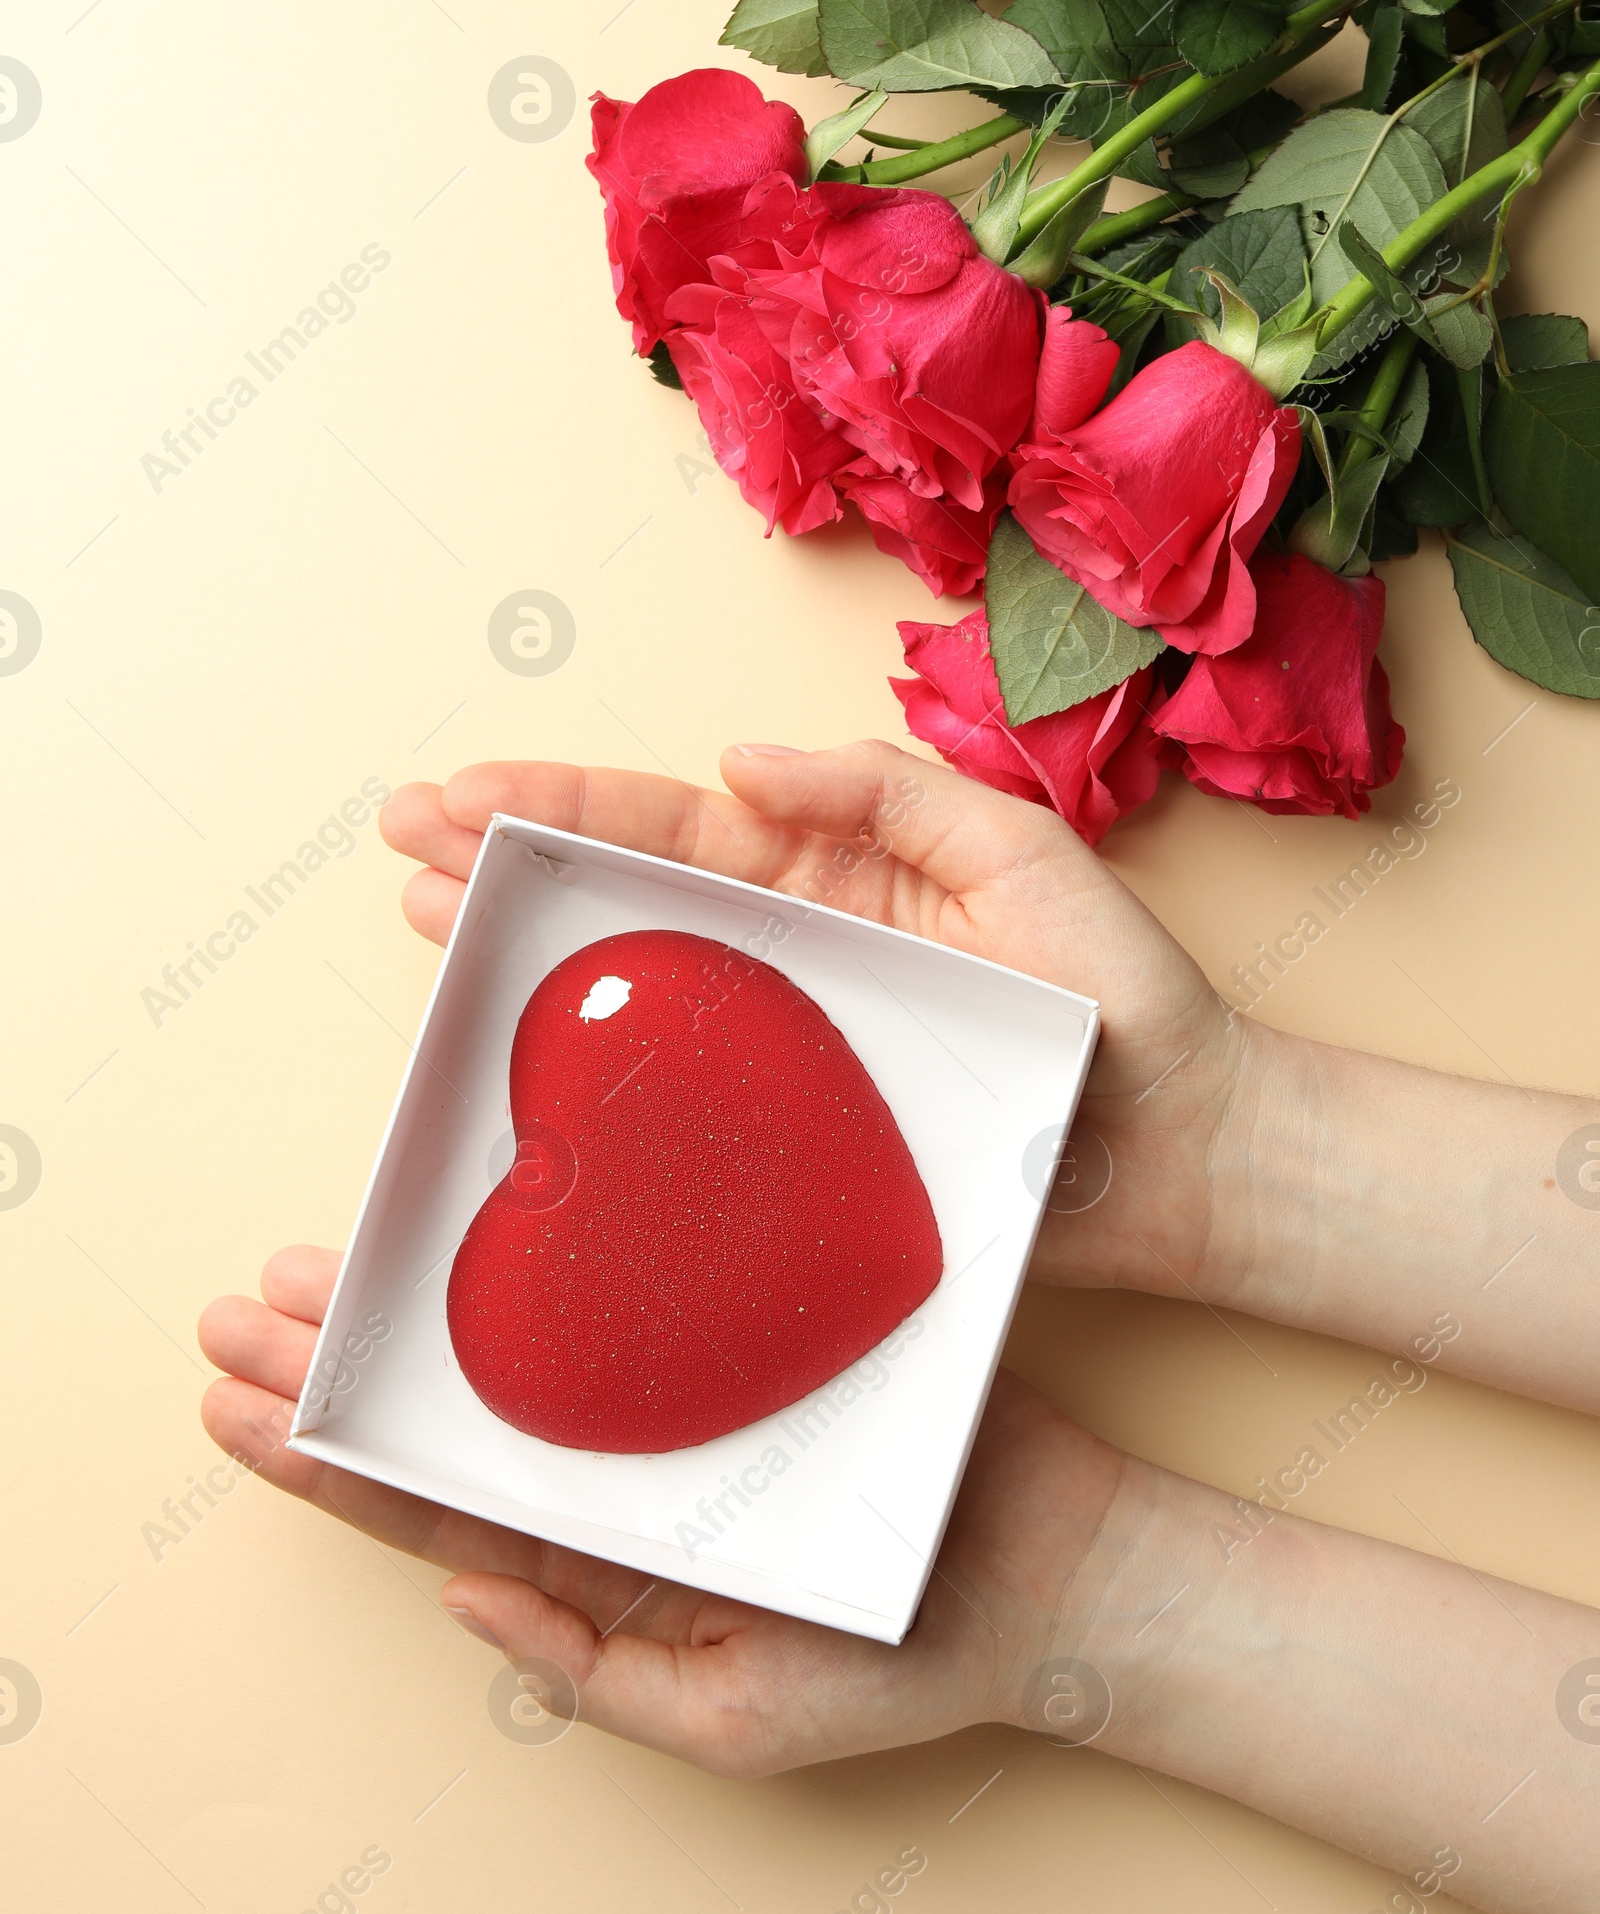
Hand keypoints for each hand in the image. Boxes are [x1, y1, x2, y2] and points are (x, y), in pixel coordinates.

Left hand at [197, 1247, 1122, 1774]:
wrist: (1056, 1574)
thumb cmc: (907, 1666)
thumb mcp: (743, 1725)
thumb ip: (598, 1677)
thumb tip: (461, 1601)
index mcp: (604, 1560)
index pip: (436, 1503)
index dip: (329, 1460)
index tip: (236, 1407)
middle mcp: (624, 1469)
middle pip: (450, 1413)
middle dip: (333, 1367)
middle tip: (233, 1313)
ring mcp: (683, 1391)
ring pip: (519, 1341)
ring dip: (408, 1307)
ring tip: (307, 1264)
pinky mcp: (750, 1325)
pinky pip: (636, 1291)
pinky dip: (560, 1251)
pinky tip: (495, 1208)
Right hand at [379, 741, 1267, 1306]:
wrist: (1188, 1154)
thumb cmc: (1125, 998)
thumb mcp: (1022, 853)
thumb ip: (889, 793)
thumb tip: (738, 759)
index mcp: (843, 867)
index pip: (679, 819)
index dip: (564, 799)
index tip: (462, 790)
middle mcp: (800, 946)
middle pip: (628, 889)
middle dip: (512, 855)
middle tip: (400, 842)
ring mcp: (793, 1042)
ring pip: (637, 982)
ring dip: (528, 943)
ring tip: (424, 913)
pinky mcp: (802, 1133)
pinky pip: (685, 1093)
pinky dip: (598, 1067)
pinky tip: (526, 1053)